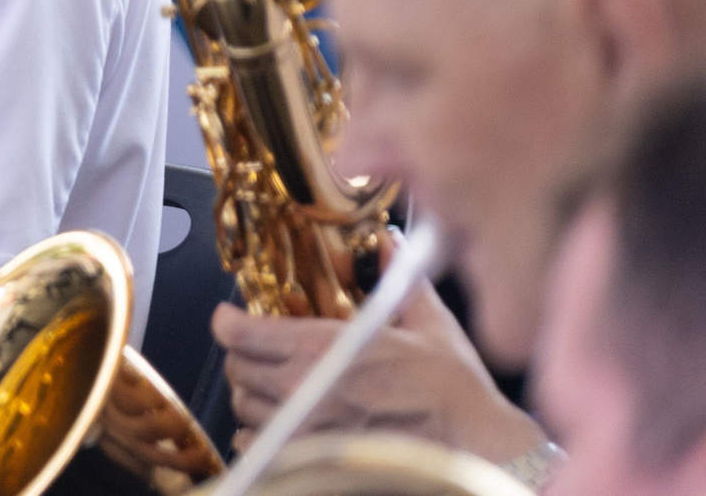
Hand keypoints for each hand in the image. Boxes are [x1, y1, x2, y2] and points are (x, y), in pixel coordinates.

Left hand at [213, 283, 547, 460]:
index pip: (240, 333)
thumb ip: (398, 277)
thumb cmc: (455, 395)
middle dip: (244, 357)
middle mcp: (303, 391)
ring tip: (275, 387)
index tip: (230, 318)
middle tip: (260, 352)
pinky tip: (285, 424)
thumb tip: (388, 244)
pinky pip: (258, 446)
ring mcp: (304, 431)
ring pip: (243, 409)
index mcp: (323, 349)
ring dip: (254, 395)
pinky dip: (263, 434)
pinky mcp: (311, 461)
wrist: (476, 448)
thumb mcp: (429, 323)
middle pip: (235, 370)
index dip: (228, 322)